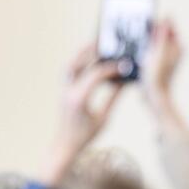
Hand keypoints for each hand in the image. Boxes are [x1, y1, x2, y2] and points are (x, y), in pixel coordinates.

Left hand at [41, 46, 123, 183]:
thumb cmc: (85, 136)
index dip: (111, 68)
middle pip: (77, 64)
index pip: (96, 75)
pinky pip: (69, 72)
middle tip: (104, 43)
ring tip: (94, 46)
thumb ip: (113, 98)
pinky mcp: (63, 92)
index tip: (124, 66)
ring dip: (81, 54)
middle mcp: (68, 91)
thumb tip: (124, 82)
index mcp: (79, 99)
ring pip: (70, 65)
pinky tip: (89, 61)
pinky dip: (79, 63)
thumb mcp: (103, 118)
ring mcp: (63, 91)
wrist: (65, 145)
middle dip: (90, 52)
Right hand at [142, 19, 181, 105]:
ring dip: (145, 43)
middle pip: (160, 33)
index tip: (147, 28)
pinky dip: (143, 51)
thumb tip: (168, 15)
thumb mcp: (159, 50)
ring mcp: (166, 57)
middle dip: (149, 33)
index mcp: (178, 46)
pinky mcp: (157, 63)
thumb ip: (163, 32)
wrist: (153, 95)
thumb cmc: (158, 74)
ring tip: (141, 51)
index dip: (156, 25)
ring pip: (153, 42)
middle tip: (142, 41)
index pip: (168, 26)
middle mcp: (174, 51)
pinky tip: (138, 57)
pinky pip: (149, 51)